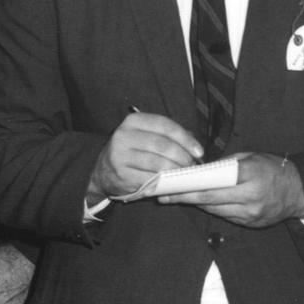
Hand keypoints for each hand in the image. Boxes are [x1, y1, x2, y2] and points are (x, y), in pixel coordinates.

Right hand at [86, 111, 202, 203]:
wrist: (104, 170)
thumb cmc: (134, 151)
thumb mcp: (147, 136)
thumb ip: (169, 136)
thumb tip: (194, 145)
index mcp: (133, 121)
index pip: (165, 125)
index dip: (185, 138)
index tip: (199, 151)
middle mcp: (124, 135)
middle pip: (163, 145)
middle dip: (183, 157)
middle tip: (193, 166)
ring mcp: (120, 155)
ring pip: (157, 163)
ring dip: (176, 171)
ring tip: (185, 174)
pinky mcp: (121, 174)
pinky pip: (150, 178)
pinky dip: (164, 181)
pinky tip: (172, 182)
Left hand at [166, 152, 303, 227]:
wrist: (300, 192)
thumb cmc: (274, 168)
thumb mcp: (251, 157)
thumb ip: (226, 164)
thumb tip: (200, 169)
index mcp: (250, 176)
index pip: (212, 184)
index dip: (189, 186)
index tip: (171, 185)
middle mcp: (250, 197)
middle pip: (209, 200)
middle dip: (184, 198)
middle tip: (164, 196)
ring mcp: (250, 214)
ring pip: (215, 210)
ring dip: (196, 204)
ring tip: (178, 198)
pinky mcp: (251, 224)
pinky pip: (225, 216)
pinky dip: (213, 209)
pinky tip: (201, 203)